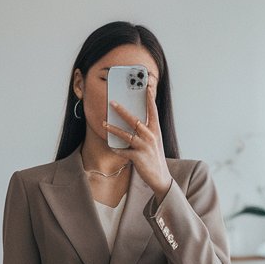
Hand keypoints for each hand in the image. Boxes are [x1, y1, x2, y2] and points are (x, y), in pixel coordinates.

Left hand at [104, 80, 172, 201]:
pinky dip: (116, 149)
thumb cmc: (154, 156)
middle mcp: (151, 136)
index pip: (153, 110)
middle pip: (135, 120)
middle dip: (122, 110)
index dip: (149, 98)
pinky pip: (123, 151)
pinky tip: (110, 146)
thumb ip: (146, 129)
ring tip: (104, 124)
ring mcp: (145, 147)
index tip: (146, 86)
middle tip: (112, 102)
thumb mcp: (154, 140)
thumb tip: (133, 119)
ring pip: (127, 135)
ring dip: (114, 129)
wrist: (160, 177)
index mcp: (156, 130)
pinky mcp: (138, 158)